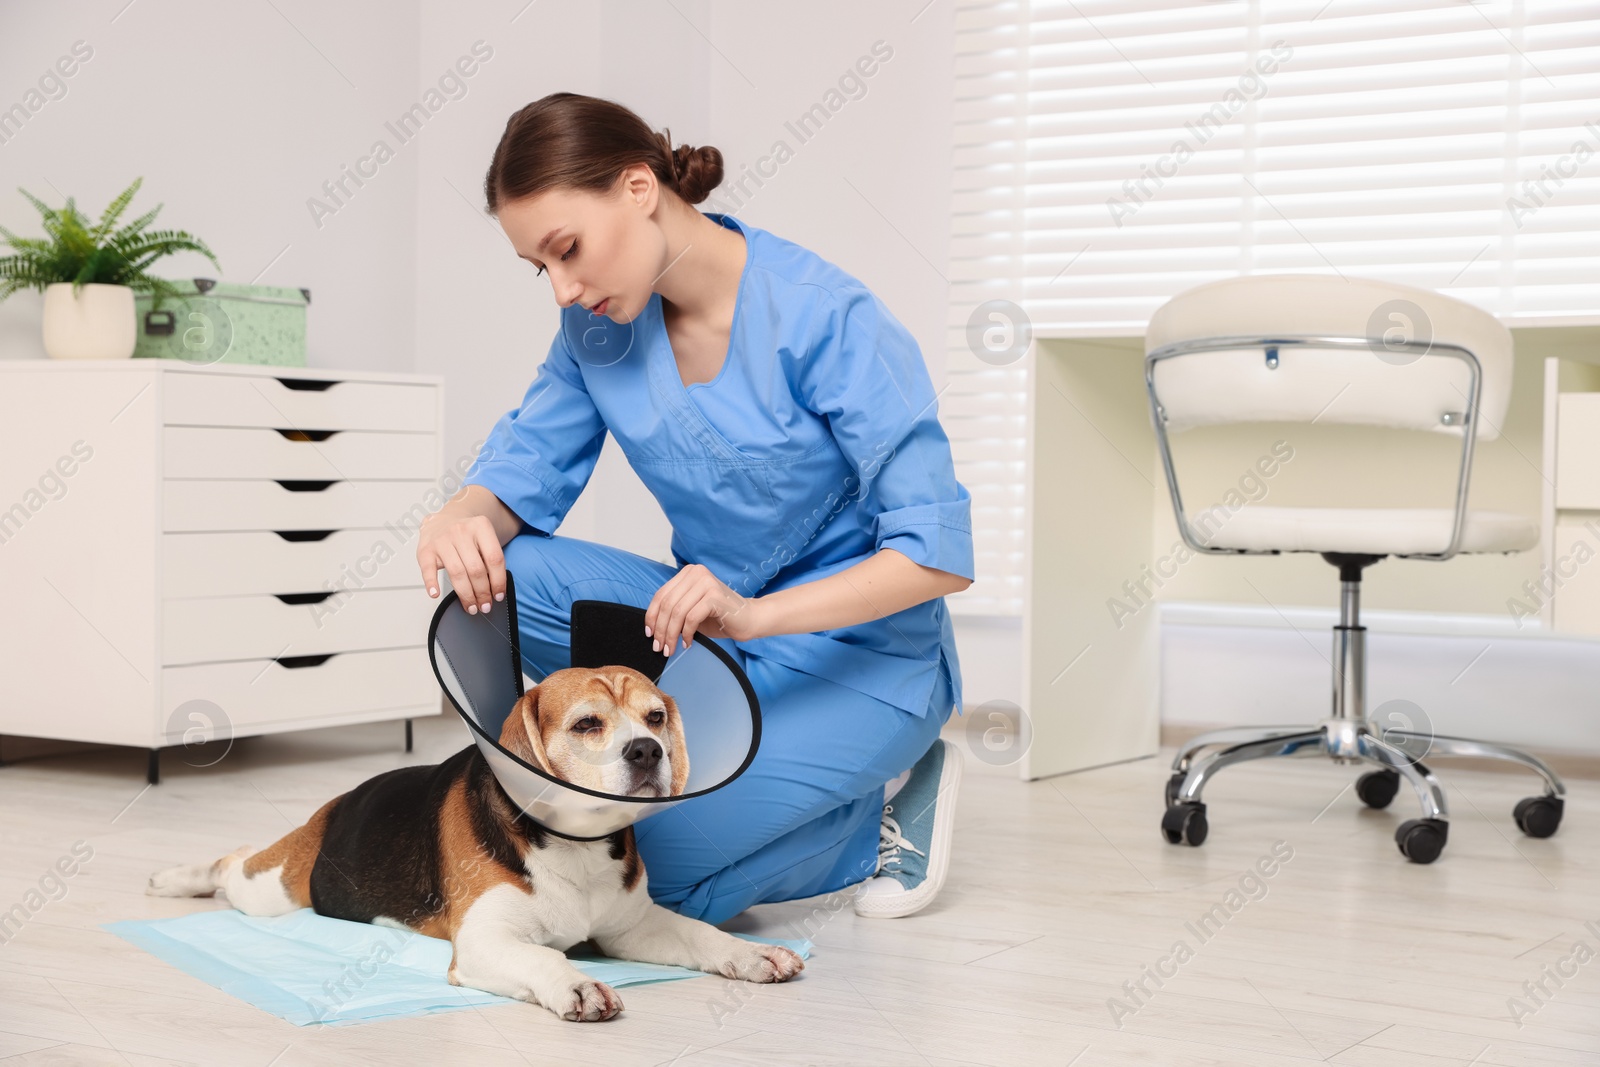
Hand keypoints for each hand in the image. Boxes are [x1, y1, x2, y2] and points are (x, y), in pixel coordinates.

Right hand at [417, 507, 505, 615]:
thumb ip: (489, 558)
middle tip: (485, 605)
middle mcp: (461, 531)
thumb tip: (495, 590)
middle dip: (482, 592)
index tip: (499, 595)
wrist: (442, 520)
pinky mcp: (426, 550)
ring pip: (457, 573)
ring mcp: (442, 540)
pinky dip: (431, 584)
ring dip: (466, 595)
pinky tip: (436, 594)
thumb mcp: (483, 538)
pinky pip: (428, 570)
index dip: (498, 581)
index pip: (494, 559)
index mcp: (481, 527)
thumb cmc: (466, 535)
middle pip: (476, 569)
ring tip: (471, 606)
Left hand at [644, 563, 763, 657]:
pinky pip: (691, 618)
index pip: (661, 595)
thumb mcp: (691, 609)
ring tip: (671, 649)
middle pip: (668, 604)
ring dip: (671, 635)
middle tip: (659, 647)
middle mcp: (696, 573)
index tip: (649, 634)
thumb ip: (674, 610)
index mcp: (688, 573)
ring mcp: (706, 582)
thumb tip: (651, 627)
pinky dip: (686, 634)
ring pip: (677, 612)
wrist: (749, 619)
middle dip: (661, 629)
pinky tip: (688, 643)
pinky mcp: (714, 596)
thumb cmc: (719, 616)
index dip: (652, 616)